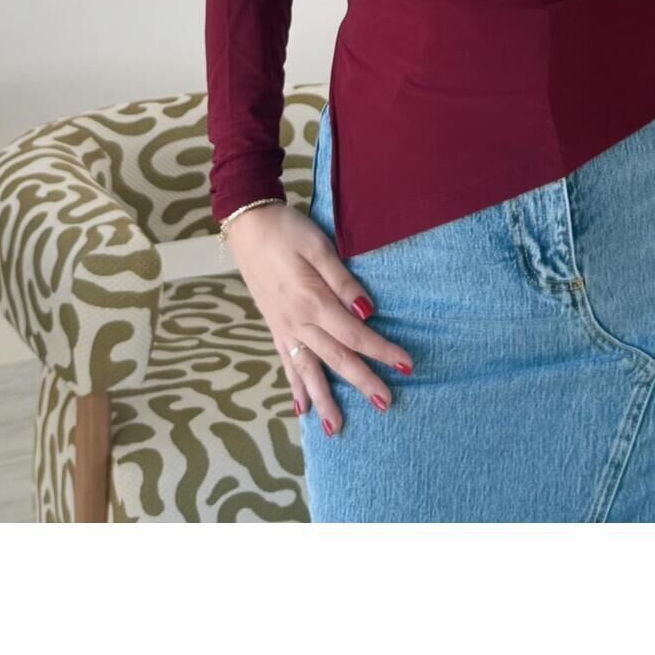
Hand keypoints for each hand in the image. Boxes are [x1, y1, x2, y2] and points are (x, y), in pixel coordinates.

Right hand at [223, 201, 413, 435]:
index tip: (406, 365)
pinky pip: (286, 364)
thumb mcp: (319, 247)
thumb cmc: (288, 230)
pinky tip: (301, 410)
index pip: (355, 335)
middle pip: (336, 358)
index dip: (381, 351)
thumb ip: (343, 281)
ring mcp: (284, 328)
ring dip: (325, 400)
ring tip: (337, 428)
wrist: (248, 226)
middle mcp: (298, 322)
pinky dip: (295, 388)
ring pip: (309, 371)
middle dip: (362, 382)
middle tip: (386, 404)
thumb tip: (366, 312)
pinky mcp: (275, 327)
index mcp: (313, 301)